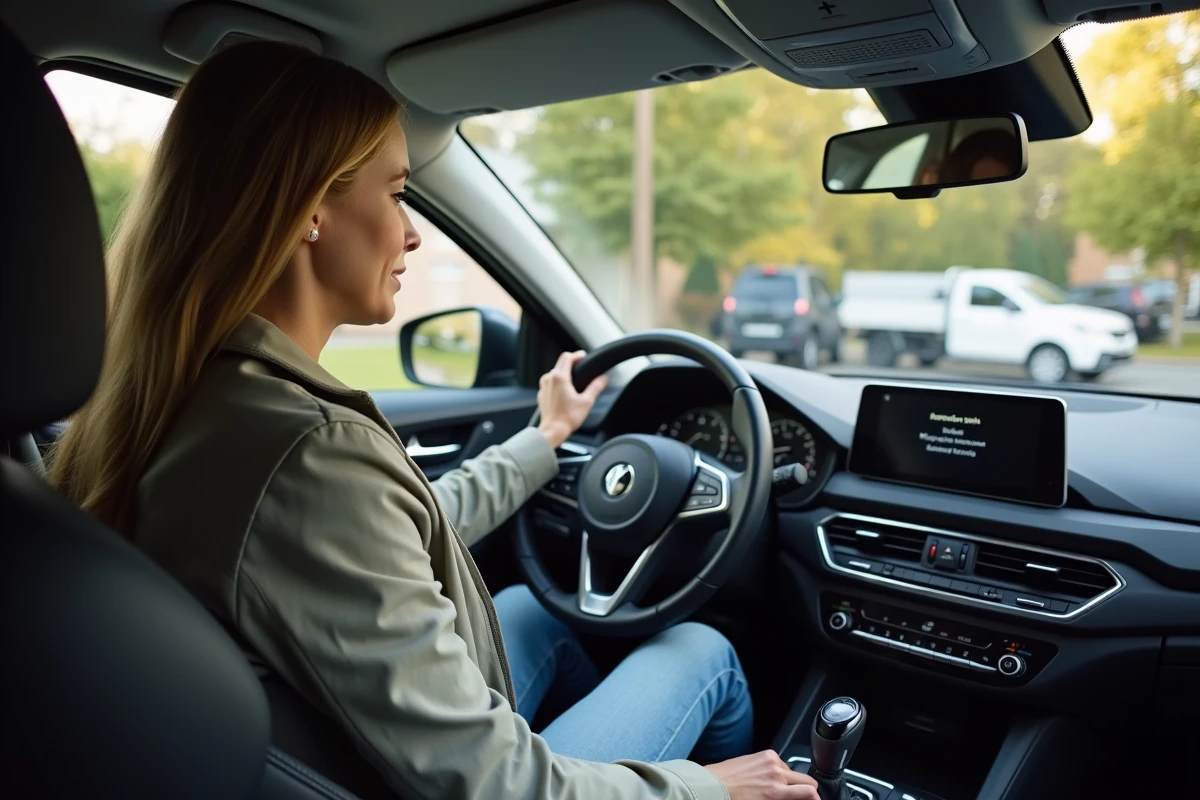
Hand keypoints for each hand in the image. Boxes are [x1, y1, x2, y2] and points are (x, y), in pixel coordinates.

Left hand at [536, 351, 607, 448]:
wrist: (552, 431)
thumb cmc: (567, 418)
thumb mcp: (586, 401)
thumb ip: (596, 387)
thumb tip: (604, 378)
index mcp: (559, 378)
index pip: (566, 357)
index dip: (576, 355)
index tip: (583, 356)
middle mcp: (549, 379)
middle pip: (560, 364)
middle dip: (571, 364)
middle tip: (582, 368)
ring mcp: (543, 387)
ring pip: (555, 373)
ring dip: (565, 374)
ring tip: (575, 381)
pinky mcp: (542, 394)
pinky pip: (550, 383)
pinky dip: (558, 383)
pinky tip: (566, 392)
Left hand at [704, 750, 818, 799]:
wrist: (715, 785)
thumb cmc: (734, 799)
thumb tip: (795, 797)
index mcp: (775, 791)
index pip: (810, 792)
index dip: (816, 798)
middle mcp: (775, 773)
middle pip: (808, 780)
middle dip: (808, 790)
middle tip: (801, 797)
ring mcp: (770, 761)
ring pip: (794, 771)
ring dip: (792, 780)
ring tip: (778, 788)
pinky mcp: (765, 753)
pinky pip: (782, 763)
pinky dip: (780, 771)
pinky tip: (769, 778)